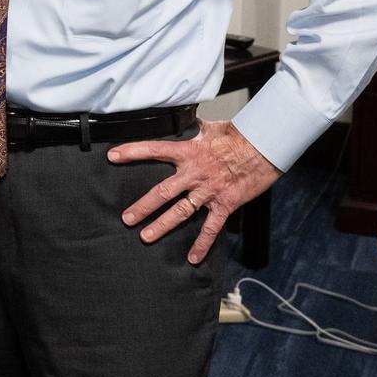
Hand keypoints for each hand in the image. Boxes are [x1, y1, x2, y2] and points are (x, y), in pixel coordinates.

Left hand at [107, 120, 281, 263]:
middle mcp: (194, 173)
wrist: (264, 148)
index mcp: (188, 152)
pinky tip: (192, 258)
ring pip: (180, 212)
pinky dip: (202, 244)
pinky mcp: (224, 204)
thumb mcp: (210, 127)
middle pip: (162, 192)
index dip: (132, 152)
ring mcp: (208, 191)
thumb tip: (183, 119)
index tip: (112, 156)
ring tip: (145, 237)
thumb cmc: (237, 136)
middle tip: (126, 218)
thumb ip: (192, 128)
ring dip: (162, 226)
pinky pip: (211, 227)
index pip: (154, 149)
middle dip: (142, 206)